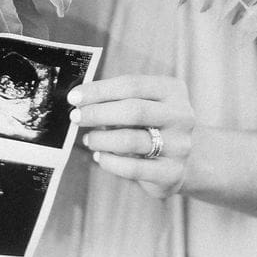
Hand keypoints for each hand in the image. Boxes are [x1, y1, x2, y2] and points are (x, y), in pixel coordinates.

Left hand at [68, 74, 194, 198]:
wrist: (182, 162)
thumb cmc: (152, 126)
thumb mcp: (142, 105)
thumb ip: (117, 100)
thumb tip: (81, 101)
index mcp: (173, 90)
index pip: (132, 84)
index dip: (99, 90)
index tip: (74, 97)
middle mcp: (181, 116)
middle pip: (134, 110)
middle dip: (98, 113)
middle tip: (76, 117)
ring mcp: (180, 145)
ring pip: (132, 140)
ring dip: (101, 139)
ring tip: (88, 139)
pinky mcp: (172, 172)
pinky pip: (133, 168)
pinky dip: (110, 162)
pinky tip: (100, 157)